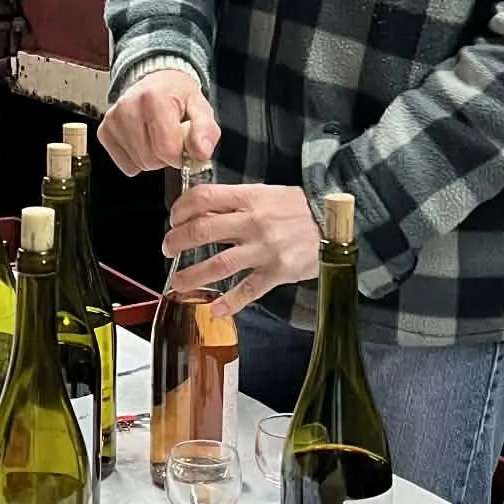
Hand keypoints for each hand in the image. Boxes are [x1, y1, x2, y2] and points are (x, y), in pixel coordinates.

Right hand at [99, 69, 220, 175]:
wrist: (156, 82)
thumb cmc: (177, 96)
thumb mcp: (200, 108)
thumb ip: (205, 131)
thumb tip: (201, 154)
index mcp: (154, 99)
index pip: (167, 150)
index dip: (180, 155)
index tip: (183, 144)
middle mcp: (128, 107)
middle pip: (151, 159)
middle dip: (166, 156)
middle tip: (170, 138)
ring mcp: (113, 120)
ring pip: (138, 163)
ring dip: (152, 158)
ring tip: (156, 137)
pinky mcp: (104, 131)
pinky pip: (125, 164)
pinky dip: (137, 159)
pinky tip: (143, 141)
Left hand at [162, 183, 322, 314]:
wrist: (335, 224)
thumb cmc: (298, 209)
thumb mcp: (267, 194)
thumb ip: (237, 201)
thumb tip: (202, 209)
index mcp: (250, 198)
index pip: (204, 198)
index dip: (181, 209)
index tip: (173, 219)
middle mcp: (254, 222)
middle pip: (202, 230)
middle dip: (177, 241)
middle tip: (168, 249)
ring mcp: (265, 249)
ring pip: (219, 264)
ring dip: (193, 276)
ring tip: (178, 282)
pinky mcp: (278, 271)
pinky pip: (248, 290)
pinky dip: (230, 303)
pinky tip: (215, 310)